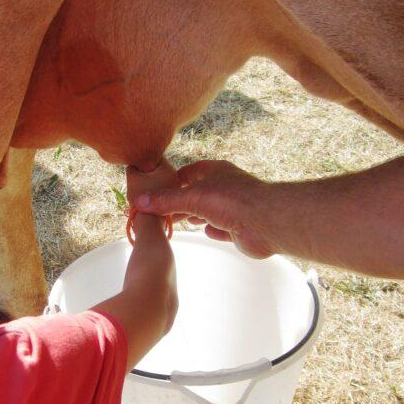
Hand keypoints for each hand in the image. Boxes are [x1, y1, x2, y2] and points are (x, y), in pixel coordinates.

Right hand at [134, 159, 275, 258]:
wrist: (265, 222)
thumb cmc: (231, 200)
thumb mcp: (192, 197)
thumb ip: (166, 201)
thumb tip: (138, 202)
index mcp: (215, 172)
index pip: (188, 173)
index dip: (172, 181)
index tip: (155, 193)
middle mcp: (225, 187)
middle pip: (197, 194)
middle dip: (181, 203)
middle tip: (161, 213)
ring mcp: (234, 208)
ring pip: (209, 211)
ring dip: (197, 216)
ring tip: (181, 222)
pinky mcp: (240, 228)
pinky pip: (223, 228)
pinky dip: (215, 230)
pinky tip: (208, 231)